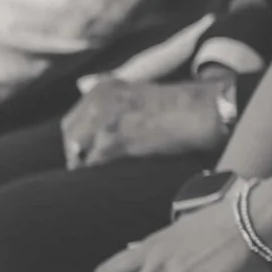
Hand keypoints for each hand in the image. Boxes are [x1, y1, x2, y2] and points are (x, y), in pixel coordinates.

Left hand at [59, 75, 232, 172]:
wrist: (200, 111)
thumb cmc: (179, 104)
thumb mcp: (138, 93)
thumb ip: (113, 102)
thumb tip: (93, 107)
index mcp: (102, 88)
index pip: (73, 120)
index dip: (78, 141)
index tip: (86, 153)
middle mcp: (96, 101)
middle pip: (71, 136)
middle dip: (77, 154)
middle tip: (90, 169)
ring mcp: (102, 121)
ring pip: (79, 153)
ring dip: (87, 167)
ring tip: (99, 181)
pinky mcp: (112, 142)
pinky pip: (92, 165)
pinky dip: (97, 176)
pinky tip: (108, 184)